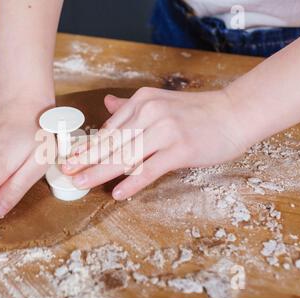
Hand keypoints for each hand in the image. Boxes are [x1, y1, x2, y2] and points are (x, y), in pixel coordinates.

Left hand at [62, 87, 249, 200]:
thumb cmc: (196, 112)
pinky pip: (151, 168)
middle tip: (66, 173)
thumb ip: (130, 106)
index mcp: (142, 102)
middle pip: (112, 142)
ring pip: (126, 156)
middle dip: (86, 160)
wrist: (234, 113)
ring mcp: (165, 131)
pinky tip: (119, 192)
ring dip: (101, 172)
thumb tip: (106, 104)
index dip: (87, 146)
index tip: (69, 159)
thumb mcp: (160, 102)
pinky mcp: (180, 149)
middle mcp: (150, 113)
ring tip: (82, 183)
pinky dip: (134, 182)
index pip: (108, 129)